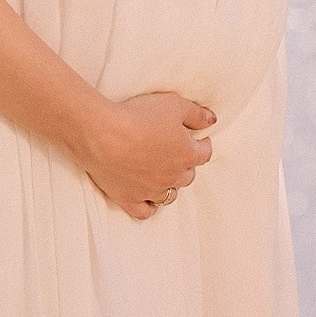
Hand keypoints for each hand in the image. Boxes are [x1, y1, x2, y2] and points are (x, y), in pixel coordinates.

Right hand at [72, 91, 216, 219]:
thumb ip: (197, 114)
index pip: (204, 153)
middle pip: (187, 175)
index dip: (202, 144)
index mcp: (186, 154)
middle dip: (185, 164)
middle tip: (176, 152)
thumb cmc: (139, 116)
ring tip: (162, 174)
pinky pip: (145, 211)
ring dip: (169, 185)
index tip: (199, 139)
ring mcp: (151, 191)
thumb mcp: (174, 105)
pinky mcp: (129, 199)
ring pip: (169, 194)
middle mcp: (173, 177)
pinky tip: (147, 198)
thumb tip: (212, 120)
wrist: (103, 134)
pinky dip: (149, 205)